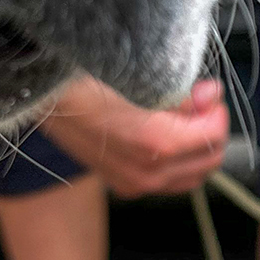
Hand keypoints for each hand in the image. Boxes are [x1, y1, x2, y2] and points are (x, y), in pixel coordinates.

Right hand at [37, 75, 229, 197]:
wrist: (43, 95)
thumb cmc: (85, 77)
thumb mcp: (140, 74)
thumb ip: (183, 92)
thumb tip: (209, 96)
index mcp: (154, 143)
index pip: (213, 135)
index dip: (216, 110)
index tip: (206, 91)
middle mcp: (147, 173)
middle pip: (209, 161)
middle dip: (211, 130)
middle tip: (199, 103)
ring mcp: (134, 183)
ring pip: (192, 176)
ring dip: (197, 148)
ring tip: (184, 118)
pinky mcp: (124, 185)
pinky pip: (169, 181)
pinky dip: (179, 162)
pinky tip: (166, 136)